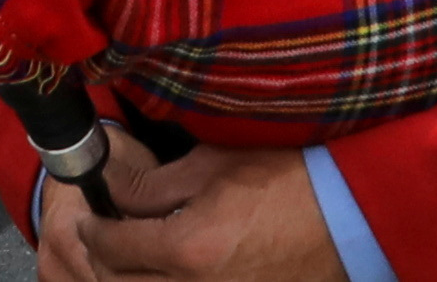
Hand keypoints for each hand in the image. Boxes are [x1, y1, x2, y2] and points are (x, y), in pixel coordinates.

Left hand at [48, 134, 342, 281]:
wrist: (349, 214)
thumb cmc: (287, 178)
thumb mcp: (213, 166)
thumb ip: (152, 185)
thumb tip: (110, 191)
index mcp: (188, 249)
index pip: (112, 247)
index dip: (91, 229)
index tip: (87, 215)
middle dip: (102, 262)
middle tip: (100, 236)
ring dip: (128, 280)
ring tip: (129, 256)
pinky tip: (164, 270)